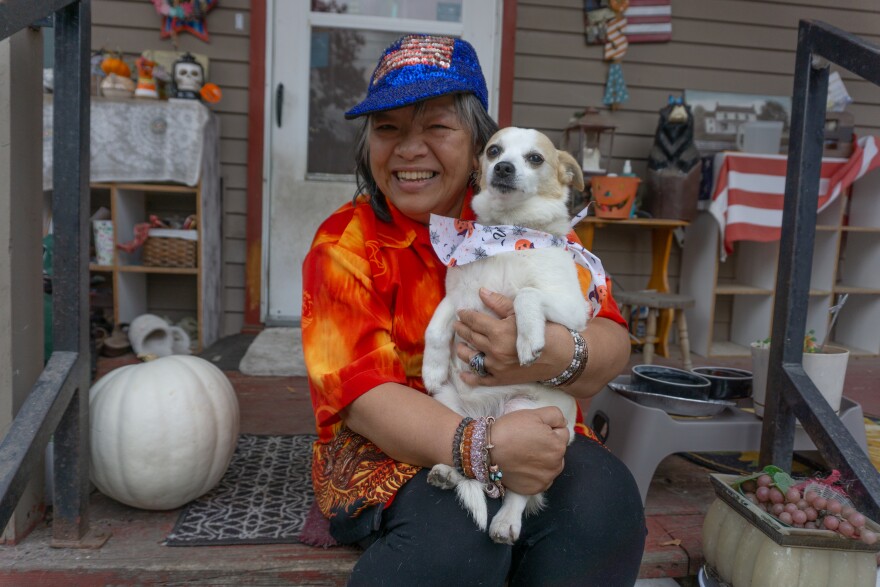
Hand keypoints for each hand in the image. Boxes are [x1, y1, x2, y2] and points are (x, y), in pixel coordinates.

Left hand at [455, 288, 569, 385]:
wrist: (564, 358)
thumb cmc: (547, 331)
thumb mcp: (523, 314)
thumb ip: (500, 303)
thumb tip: (481, 292)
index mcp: (499, 331)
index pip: (475, 321)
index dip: (466, 315)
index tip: (461, 312)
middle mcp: (494, 350)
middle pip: (471, 337)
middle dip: (462, 330)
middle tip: (457, 324)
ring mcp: (496, 367)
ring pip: (471, 358)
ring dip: (462, 350)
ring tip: (459, 345)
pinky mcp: (502, 379)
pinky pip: (481, 380)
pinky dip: (470, 377)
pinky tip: (463, 374)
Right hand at [487, 407, 569, 493]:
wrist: (486, 450)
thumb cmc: (510, 430)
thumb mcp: (534, 414)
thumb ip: (555, 415)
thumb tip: (563, 423)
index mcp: (558, 445)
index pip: (561, 433)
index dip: (547, 428)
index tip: (532, 429)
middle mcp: (556, 465)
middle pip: (557, 451)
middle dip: (547, 445)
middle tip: (527, 441)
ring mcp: (545, 480)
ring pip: (550, 466)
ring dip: (543, 460)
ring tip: (524, 454)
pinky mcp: (534, 489)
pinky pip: (541, 479)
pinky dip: (535, 474)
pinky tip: (522, 467)